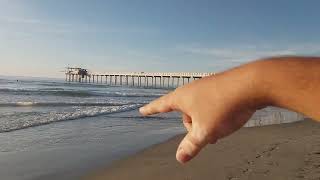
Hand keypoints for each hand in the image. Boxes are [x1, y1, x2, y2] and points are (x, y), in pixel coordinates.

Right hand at [139, 66, 263, 163]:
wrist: (252, 84)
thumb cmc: (223, 106)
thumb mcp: (205, 131)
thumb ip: (191, 146)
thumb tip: (180, 158)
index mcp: (182, 98)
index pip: (161, 105)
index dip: (151, 110)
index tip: (143, 111)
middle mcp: (192, 89)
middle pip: (185, 114)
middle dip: (193, 128)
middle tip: (207, 136)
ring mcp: (207, 87)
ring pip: (200, 111)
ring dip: (207, 123)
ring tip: (220, 128)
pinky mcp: (220, 87)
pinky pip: (212, 105)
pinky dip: (216, 115)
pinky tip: (228, 118)